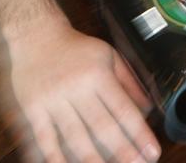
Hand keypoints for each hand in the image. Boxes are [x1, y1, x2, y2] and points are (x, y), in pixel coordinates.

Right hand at [2, 22, 160, 161]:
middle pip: (102, 127)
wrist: (36, 36)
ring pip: (75, 137)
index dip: (139, 134)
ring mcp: (53, 101)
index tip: (152, 152)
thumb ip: (129, 82)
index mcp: (99, 76)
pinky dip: (55, 157)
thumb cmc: (77, 48)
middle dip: (122, 151)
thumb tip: (148, 108)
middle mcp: (77, 89)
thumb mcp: (109, 56)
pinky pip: (45, 138)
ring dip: (92, 160)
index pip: (124, 110)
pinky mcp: (33, 109)